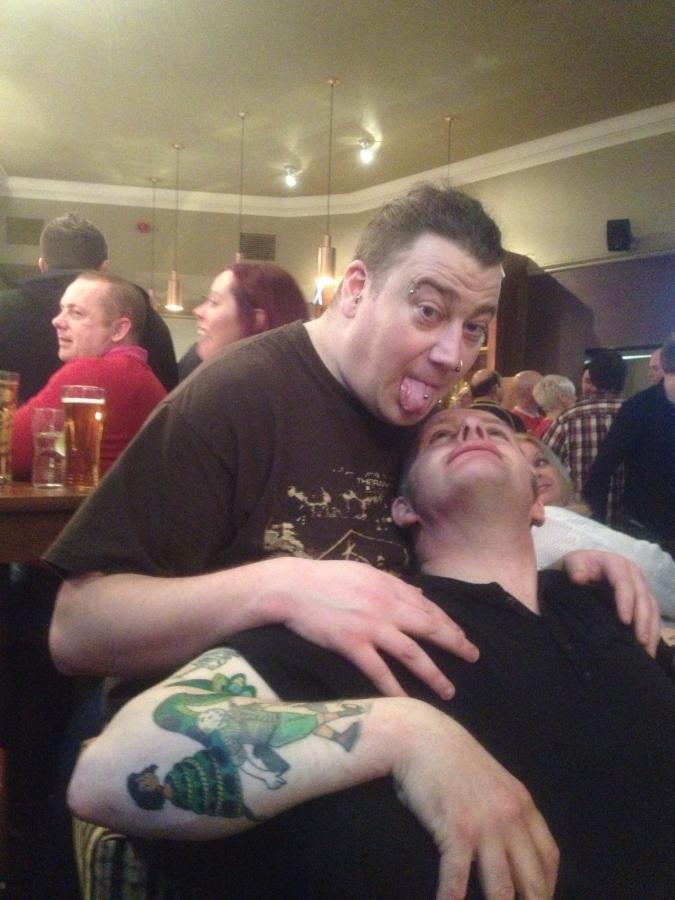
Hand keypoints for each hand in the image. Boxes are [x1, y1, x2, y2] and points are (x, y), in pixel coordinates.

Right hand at [259, 557, 478, 698]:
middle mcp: (385, 606)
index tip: (463, 637)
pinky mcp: (351, 643)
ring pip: (411, 653)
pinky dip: (393, 687)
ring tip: (448, 690)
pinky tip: (406, 702)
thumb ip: (393, 584)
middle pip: (429, 627)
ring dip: (433, 673)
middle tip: (474, 657)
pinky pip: (378, 670)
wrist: (293, 586)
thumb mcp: (365, 572)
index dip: (449, 623)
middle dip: (455, 643)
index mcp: (389, 587)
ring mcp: (370, 626)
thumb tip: (419, 593)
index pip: (428, 607)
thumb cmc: (327, 578)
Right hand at [392, 701, 558, 898]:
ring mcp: (484, 826)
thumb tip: (509, 842)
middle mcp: (510, 818)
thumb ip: (505, 807)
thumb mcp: (491, 779)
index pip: (549, 856)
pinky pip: (458, 879)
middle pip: (533, 880)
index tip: (540, 899)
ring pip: (503, 888)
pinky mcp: (456, 831)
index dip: (548, 885)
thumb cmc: (450, 757)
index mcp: (522, 803)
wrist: (420, 736)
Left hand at [562, 550, 659, 655]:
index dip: (626, 600)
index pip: (623, 581)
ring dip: (651, 628)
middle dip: (642, 619)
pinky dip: (652, 632)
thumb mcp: (572, 564)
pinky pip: (652, 615)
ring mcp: (639, 587)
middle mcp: (632, 574)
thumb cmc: (575, 569)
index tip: (624, 621)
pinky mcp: (642, 600)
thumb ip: (574, 568)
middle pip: (642, 596)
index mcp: (615, 563)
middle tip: (639, 641)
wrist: (578, 573)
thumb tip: (579, 578)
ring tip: (646, 650)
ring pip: (651, 607)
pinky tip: (649, 649)